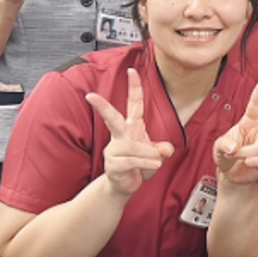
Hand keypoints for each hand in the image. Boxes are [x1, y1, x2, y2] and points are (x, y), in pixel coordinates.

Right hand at [86, 68, 175, 198]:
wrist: (126, 186)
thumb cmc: (140, 164)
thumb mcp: (156, 154)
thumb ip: (162, 149)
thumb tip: (166, 149)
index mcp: (132, 126)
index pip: (133, 103)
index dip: (134, 87)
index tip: (132, 70)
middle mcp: (120, 135)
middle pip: (112, 118)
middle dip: (102, 106)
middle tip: (91, 96)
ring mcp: (114, 150)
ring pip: (132, 147)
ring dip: (148, 153)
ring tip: (157, 161)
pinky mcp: (112, 164)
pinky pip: (131, 161)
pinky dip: (145, 163)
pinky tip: (154, 165)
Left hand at [214, 74, 257, 185]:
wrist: (231, 175)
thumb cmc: (226, 155)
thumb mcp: (218, 147)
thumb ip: (224, 144)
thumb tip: (236, 147)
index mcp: (250, 122)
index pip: (256, 103)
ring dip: (248, 152)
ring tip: (239, 156)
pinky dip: (254, 161)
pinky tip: (248, 162)